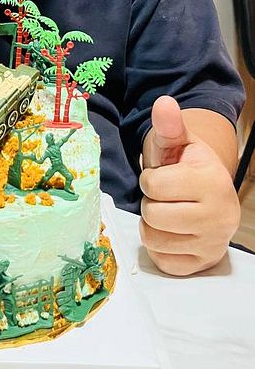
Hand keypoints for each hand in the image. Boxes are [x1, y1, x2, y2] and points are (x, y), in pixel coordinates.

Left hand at [140, 95, 240, 275]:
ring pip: (154, 240)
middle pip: (153, 215)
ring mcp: (212, 244)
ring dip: (152, 226)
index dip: (150, 180)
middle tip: (165, 198)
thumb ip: (168, 125)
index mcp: (212, 181)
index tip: (162, 177)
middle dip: (151, 204)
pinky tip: (172, 233)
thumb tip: (163, 103)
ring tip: (167, 213)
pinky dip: (160, 249)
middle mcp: (219, 216)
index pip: (153, 186)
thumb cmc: (186, 166)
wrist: (207, 194)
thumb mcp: (178, 142)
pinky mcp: (202, 264)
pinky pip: (162, 262)